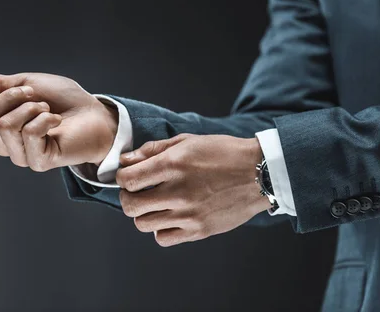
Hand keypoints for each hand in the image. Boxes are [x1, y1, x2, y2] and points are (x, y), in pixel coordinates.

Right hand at [0, 72, 117, 170]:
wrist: (95, 113)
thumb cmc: (64, 99)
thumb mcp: (27, 83)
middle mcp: (5, 141)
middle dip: (12, 96)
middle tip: (36, 96)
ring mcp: (21, 154)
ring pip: (5, 125)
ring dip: (31, 107)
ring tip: (48, 109)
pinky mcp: (38, 162)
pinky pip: (28, 133)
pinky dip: (44, 119)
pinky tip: (56, 121)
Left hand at [116, 134, 270, 246]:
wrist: (259, 173)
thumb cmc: (223, 153)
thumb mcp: (188, 141)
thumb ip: (154, 149)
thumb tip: (125, 160)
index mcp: (174, 164)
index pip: (127, 179)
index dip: (121, 177)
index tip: (128, 176)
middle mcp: (179, 191)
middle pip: (130, 205)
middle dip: (127, 197)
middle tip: (136, 192)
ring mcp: (189, 214)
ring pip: (143, 224)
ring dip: (143, 214)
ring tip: (155, 205)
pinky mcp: (199, 230)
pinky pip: (163, 239)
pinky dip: (161, 229)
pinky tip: (170, 217)